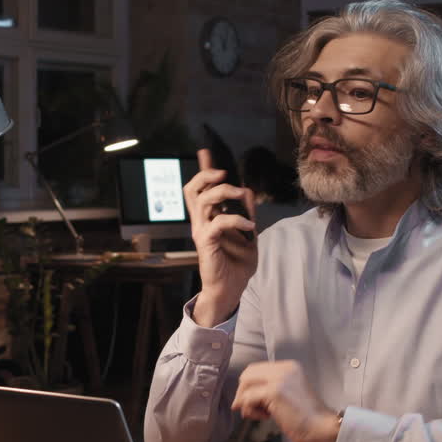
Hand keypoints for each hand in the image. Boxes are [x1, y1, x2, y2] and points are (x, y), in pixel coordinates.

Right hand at [184, 148, 256, 325]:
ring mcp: (201, 232)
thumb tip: (247, 192)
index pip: (199, 189)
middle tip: (225, 174)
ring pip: (203, 200)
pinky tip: (250, 227)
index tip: (206, 151)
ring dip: (225, 192)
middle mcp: (200, 222)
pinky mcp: (206, 243)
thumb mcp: (247, 234)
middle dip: (207, 175)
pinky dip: (236, 220)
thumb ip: (246, 213)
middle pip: (192, 189)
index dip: (202, 169)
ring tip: (242, 197)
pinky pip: (218, 223)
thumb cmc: (236, 264)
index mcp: (208, 218)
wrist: (230, 289)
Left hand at [233, 360, 339, 441]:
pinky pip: (248, 398)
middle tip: (248, 409)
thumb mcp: (289, 394)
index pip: (257, 369)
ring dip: (247, 403)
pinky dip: (250, 410)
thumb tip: (244, 396)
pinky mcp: (274, 392)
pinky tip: (265, 417)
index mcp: (289, 367)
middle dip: (243, 393)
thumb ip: (271, 388)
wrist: (322, 428)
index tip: (247, 402)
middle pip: (248, 374)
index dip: (248, 385)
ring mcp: (279, 379)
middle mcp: (284, 368)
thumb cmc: (307, 418)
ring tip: (261, 415)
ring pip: (246, 385)